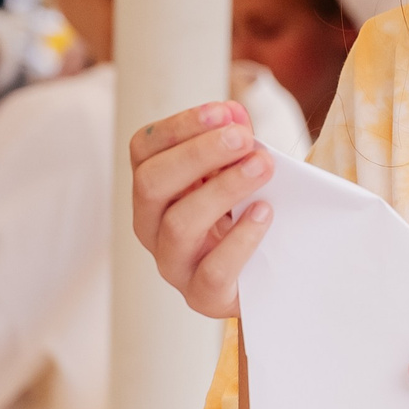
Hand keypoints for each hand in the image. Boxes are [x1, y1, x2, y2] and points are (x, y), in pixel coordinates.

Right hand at [129, 101, 270, 318]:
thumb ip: (233, 141)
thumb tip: (233, 115)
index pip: (143, 149)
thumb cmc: (244, 211)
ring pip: (179, 224)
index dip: (180, 126)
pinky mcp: (202, 297)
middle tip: (243, 138)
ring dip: (223, 189)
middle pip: (151, 183)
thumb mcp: (236, 170)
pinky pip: (213, 271)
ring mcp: (173, 264)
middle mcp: (150, 225)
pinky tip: (264, 213)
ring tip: (262, 168)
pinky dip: (241, 239)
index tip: (223, 111)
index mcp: (152, 188)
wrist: (266, 273)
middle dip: (198, 154)